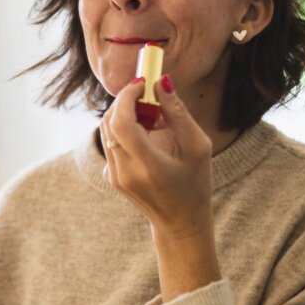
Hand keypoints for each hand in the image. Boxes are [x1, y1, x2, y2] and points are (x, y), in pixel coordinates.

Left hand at [100, 75, 212, 240]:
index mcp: (148, 166)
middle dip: (126, 100)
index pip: (122, 123)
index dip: (127, 97)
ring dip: (125, 114)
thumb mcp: (197, 147)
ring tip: (153, 117)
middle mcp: (125, 172)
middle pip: (110, 122)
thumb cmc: (195, 184)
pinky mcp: (111, 176)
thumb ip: (178, 114)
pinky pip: (110, 142)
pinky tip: (148, 135)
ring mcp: (114, 176)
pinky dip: (124, 129)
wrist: (180, 222)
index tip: (142, 82)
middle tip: (148, 93)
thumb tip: (162, 82)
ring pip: (107, 130)